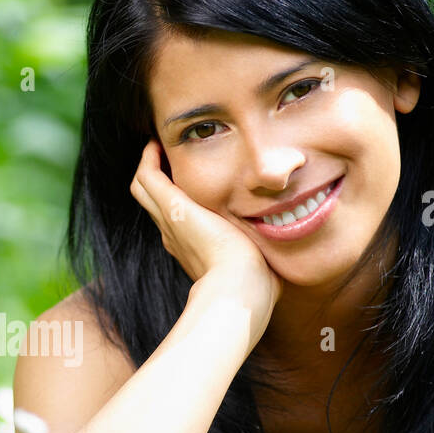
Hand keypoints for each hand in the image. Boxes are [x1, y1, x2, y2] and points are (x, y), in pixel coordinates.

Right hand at [130, 138, 281, 311]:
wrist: (239, 289)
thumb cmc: (255, 285)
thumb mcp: (258, 263)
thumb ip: (267, 252)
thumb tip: (289, 252)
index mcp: (192, 247)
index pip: (177, 218)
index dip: (179, 198)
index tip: (192, 181)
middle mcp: (175, 234)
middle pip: (152, 201)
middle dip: (159, 176)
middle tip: (168, 156)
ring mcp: (170, 221)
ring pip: (144, 188)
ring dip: (149, 165)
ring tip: (159, 146)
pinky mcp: (174, 208)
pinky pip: (148, 176)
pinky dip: (148, 159)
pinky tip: (158, 144)